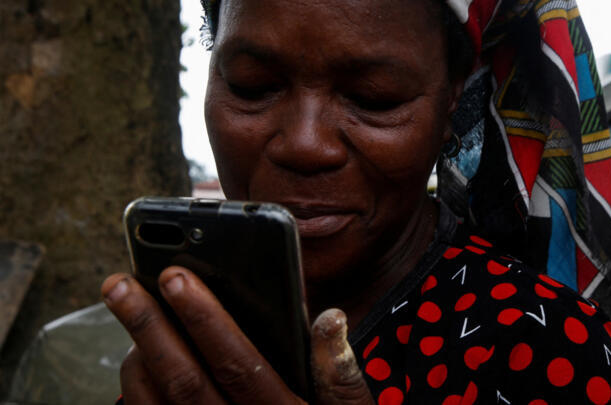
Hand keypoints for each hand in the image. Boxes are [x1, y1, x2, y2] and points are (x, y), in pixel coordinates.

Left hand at [101, 266, 374, 403]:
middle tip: (121, 285)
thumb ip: (339, 372)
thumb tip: (330, 319)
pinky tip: (136, 357)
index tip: (176, 278)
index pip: (236, 362)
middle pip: (183, 379)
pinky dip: (135, 389)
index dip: (203, 318)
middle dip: (149, 327)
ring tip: (128, 314)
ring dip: (137, 355)